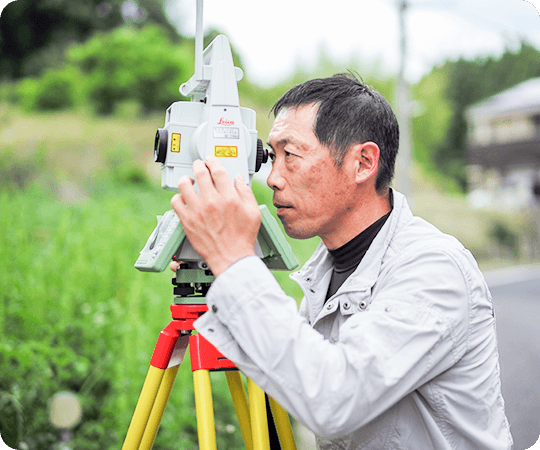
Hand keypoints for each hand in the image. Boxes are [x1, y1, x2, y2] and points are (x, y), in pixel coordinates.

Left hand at [170, 157, 260, 276]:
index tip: (210, 161)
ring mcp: (197, 211)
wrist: (231, 257)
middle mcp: (212, 202)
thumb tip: (238, 179)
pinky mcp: (187, 221)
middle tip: (198, 165)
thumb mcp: (253, 212)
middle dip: (198, 165)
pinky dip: (178, 197)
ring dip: (186, 179)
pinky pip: (176, 202)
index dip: (213, 162)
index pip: (218, 171)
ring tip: (188, 180)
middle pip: (200, 173)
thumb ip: (246, 192)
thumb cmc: (243, 238)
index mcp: (229, 197)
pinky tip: (183, 198)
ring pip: (184, 185)